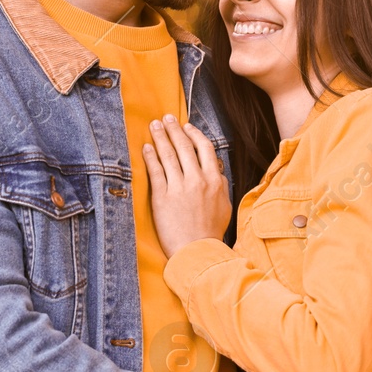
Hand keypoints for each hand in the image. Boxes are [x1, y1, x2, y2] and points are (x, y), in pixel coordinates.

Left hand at [142, 114, 231, 257]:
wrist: (198, 252)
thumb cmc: (211, 232)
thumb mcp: (225, 206)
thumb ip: (221, 185)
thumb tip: (216, 171)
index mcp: (215, 181)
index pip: (205, 148)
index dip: (194, 134)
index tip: (186, 126)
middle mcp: (198, 180)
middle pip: (184, 147)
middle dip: (174, 129)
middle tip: (166, 118)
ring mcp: (179, 188)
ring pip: (169, 155)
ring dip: (160, 137)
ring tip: (154, 126)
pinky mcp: (163, 198)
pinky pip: (156, 172)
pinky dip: (150, 157)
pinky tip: (146, 147)